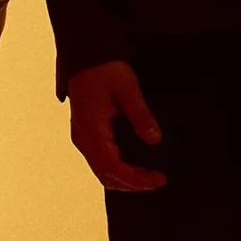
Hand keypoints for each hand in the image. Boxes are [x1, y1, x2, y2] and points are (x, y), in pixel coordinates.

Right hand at [67, 60, 166, 191]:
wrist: (87, 55)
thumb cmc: (105, 69)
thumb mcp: (128, 89)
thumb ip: (141, 115)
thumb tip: (154, 138)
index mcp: (91, 131)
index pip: (113, 168)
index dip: (136, 179)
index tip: (158, 179)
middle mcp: (83, 139)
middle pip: (106, 176)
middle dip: (132, 184)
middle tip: (158, 180)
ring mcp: (82, 138)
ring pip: (101, 172)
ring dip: (125, 179)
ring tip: (149, 176)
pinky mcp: (85, 134)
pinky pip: (100, 161)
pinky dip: (117, 170)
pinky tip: (134, 166)